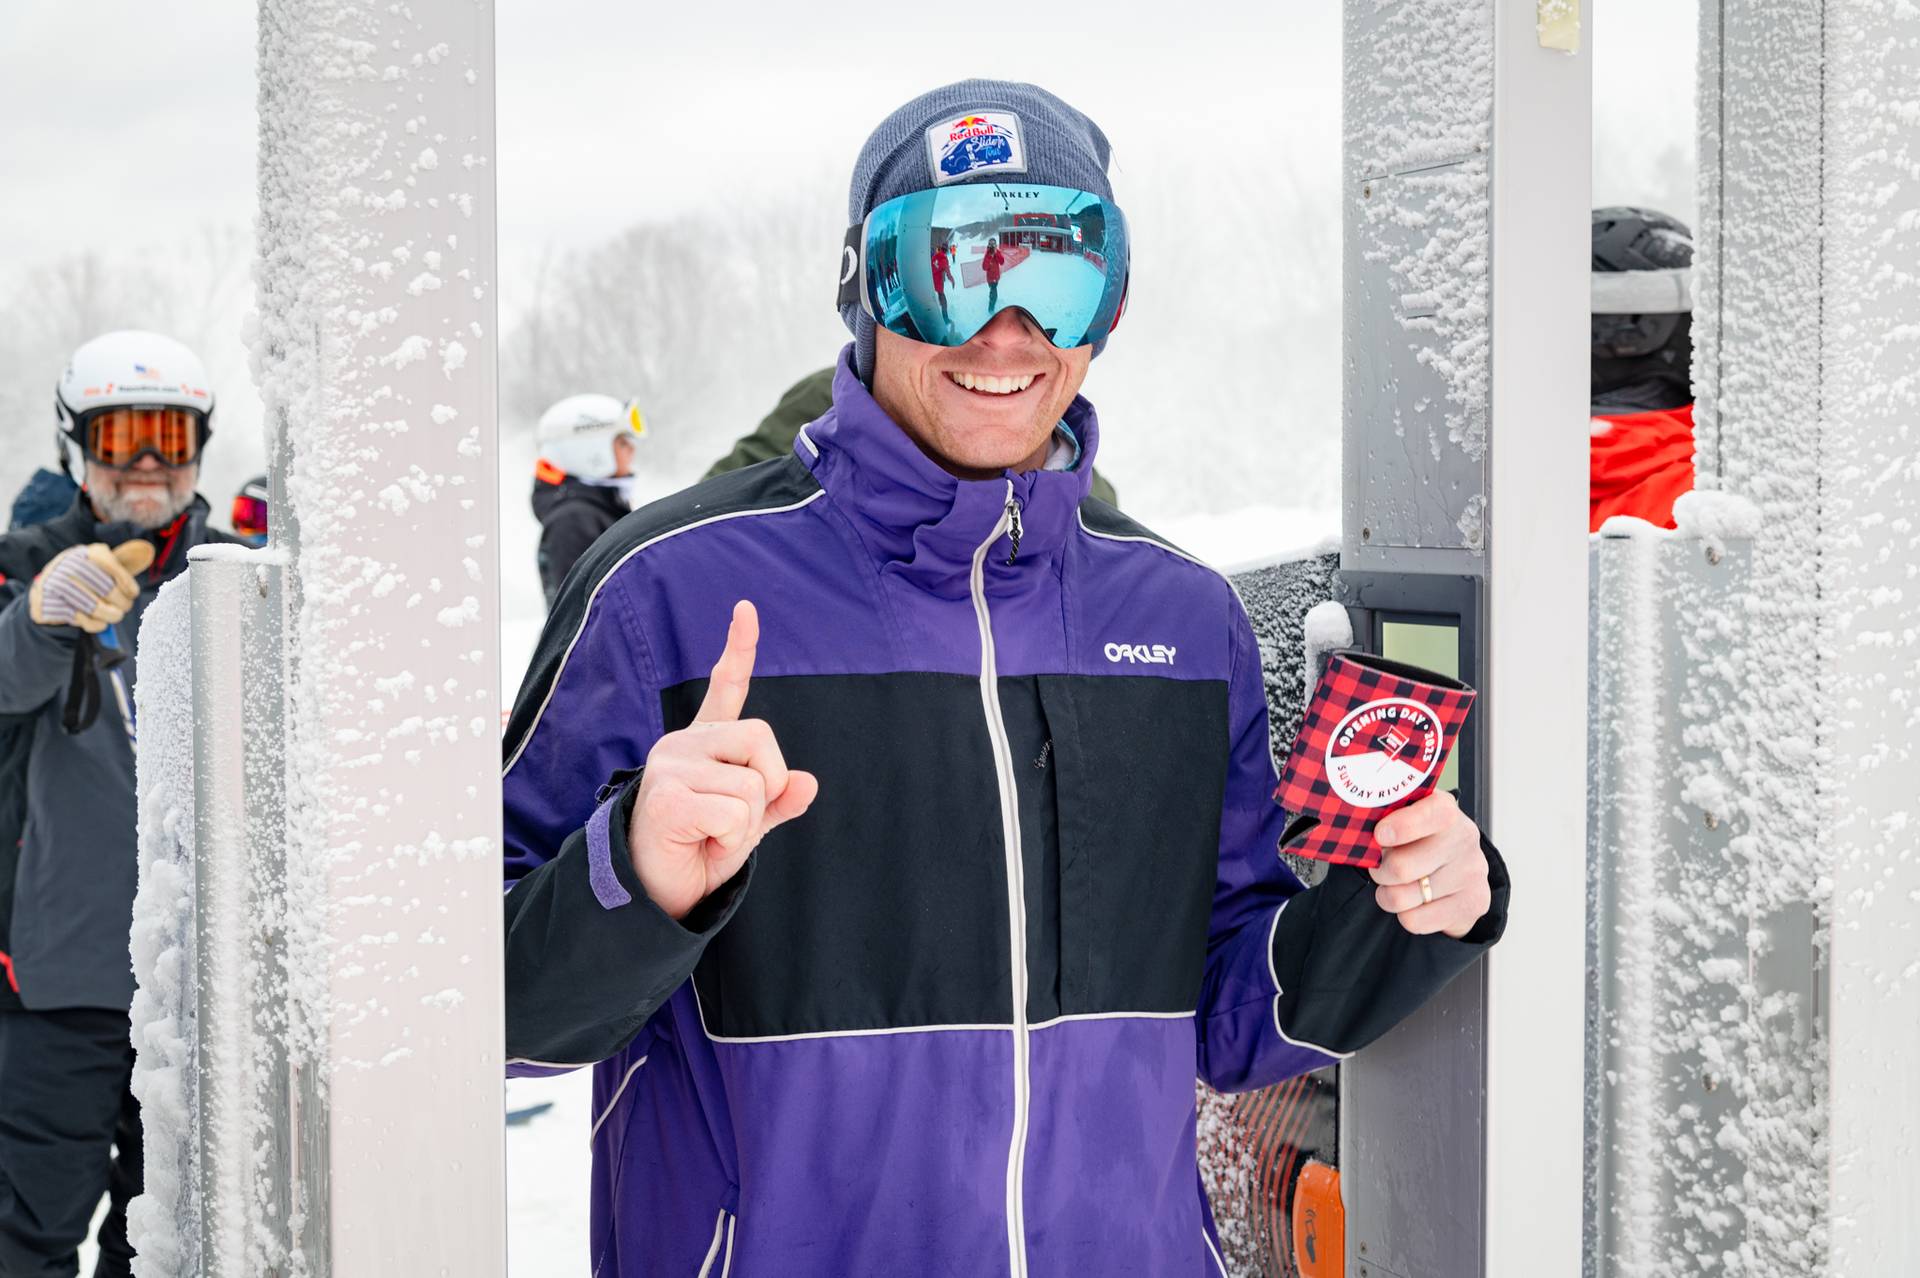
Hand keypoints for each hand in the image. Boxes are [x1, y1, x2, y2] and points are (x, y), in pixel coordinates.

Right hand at [28, 541, 153, 632]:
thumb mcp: (103, 563)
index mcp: (86, 553)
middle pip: (107, 589)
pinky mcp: (48, 603)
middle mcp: (69, 565)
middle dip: (122, 602)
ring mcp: (56, 584)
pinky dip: (95, 624)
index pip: (113, 567)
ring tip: (115, 616)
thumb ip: (124, 559)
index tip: (133, 594)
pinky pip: (80, 619)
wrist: (48, 589)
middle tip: (125, 607)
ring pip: (95, 607)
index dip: (127, 583)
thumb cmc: (86, 577)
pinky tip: (99, 621)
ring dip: (111, 615)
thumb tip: (147, 550)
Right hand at [627, 601, 818, 920]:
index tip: (746, 608)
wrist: (654, 895)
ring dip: (746, 824)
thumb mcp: (747, 826)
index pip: (724, 686)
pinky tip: (701, 842)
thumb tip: (809, 782)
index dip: (738, 648)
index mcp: (704, 744)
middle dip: (768, 785)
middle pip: (761, 739)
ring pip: (753, 784)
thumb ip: (777, 801)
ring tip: (711, 835)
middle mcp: (683, 744)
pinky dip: (732, 838)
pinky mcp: (666, 794)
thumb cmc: (698, 853)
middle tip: (734, 819)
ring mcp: (670, 765)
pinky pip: (735, 812)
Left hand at [1367, 791, 1491, 939]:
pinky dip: (1405, 915)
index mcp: (1445, 810)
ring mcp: (1470, 873)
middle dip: (1379, 871)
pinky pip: (1415, 920)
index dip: (1402, 827)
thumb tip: (1354, 826)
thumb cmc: (1421, 841)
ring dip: (1388, 895)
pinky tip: (1415, 902)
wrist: (1458, 872)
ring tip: (1396, 886)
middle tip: (1379, 868)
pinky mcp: (1472, 904)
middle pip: (1401, 867)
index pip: (1432, 815)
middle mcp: (1463, 840)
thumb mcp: (1404, 819)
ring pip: (1402, 897)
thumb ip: (1383, 817)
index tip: (1379, 835)